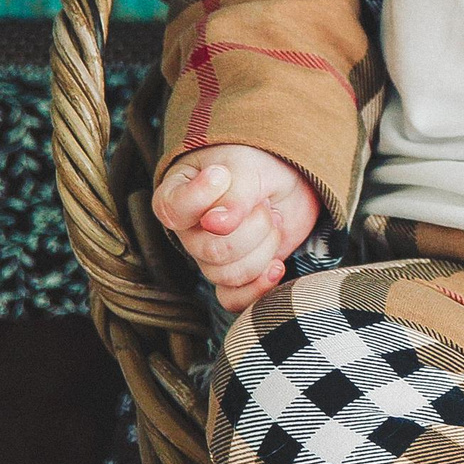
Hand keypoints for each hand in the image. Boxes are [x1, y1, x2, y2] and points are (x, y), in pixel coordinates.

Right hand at [151, 144, 317, 311]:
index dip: (202, 197)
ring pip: (229, 274)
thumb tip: (215, 225)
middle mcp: (189, 232)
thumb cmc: (258, 164)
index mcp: (177, 197)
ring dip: (264, 248)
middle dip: (253, 227)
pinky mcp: (235, 276)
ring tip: (272, 221)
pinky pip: (233, 300)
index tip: (223, 174)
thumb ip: (234, 195)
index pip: (174, 210)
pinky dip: (259, 288)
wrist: (288, 177)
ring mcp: (210, 257)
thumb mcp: (248, 167)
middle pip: (212, 250)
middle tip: (264, 204)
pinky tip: (276, 266)